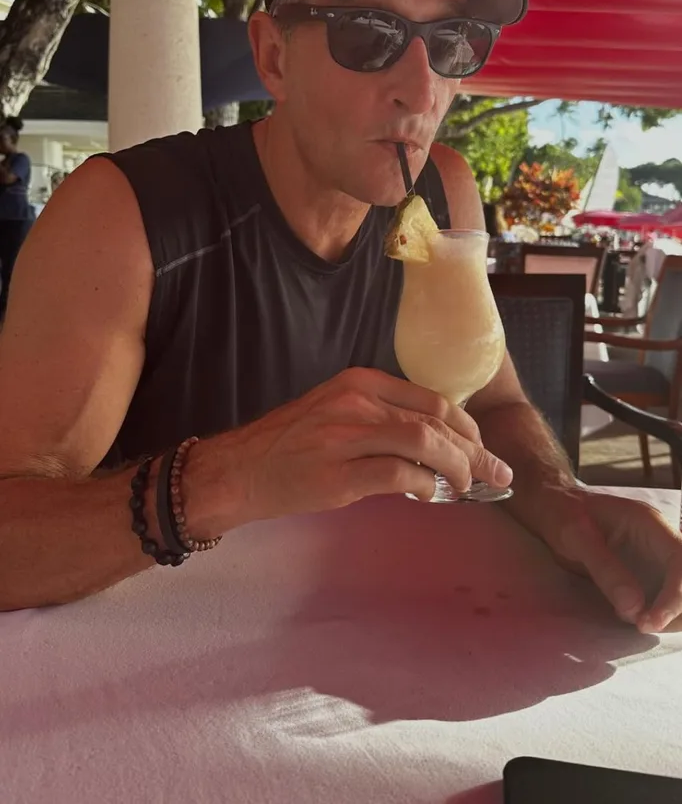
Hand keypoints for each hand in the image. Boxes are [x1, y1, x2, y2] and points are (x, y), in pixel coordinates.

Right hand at [217, 367, 512, 521]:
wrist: (241, 470)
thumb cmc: (290, 445)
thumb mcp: (336, 412)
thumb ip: (381, 419)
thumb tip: (435, 444)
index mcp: (359, 382)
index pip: (430, 398)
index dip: (465, 425)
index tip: (482, 447)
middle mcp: (356, 402)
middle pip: (435, 420)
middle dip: (474, 450)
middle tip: (495, 474)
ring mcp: (346, 436)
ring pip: (424, 444)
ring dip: (457, 469)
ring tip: (469, 487)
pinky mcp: (339, 473)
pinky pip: (400, 475)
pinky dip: (426, 487)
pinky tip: (431, 495)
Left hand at [528, 484, 681, 632]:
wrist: (554, 508)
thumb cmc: (562, 515)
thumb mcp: (575, 536)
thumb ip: (604, 568)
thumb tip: (634, 608)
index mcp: (649, 524)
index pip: (680, 561)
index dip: (674, 596)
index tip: (648, 621)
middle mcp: (661, 542)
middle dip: (676, 610)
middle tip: (643, 625)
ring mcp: (656, 559)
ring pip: (681, 593)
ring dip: (670, 616)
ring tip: (637, 623)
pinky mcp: (647, 574)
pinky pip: (665, 598)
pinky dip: (658, 614)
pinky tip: (634, 618)